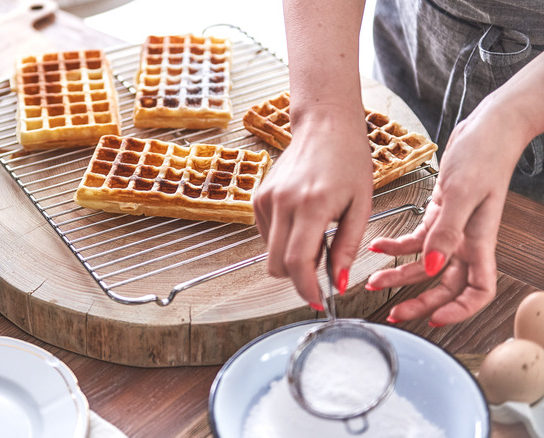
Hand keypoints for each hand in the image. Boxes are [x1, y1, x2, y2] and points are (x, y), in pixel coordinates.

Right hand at [253, 104, 371, 306]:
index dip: (306, 289)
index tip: (318, 301)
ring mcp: (265, 199)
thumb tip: (339, 283)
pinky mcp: (258, 197)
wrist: (325, 126)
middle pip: (277, 264)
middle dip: (298, 277)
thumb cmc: (349, 161)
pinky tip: (303, 220)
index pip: (297, 261)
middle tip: (323, 264)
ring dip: (292, 255)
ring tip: (317, 233)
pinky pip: (267, 235)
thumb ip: (347, 247)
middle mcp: (283, 202)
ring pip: (270, 251)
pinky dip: (284, 239)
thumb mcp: (361, 206)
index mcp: (312, 205)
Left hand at [366, 98, 523, 325]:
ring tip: (373, 283)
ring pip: (425, 265)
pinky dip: (396, 246)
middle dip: (419, 302)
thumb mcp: (462, 194)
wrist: (487, 128)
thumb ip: (446, 232)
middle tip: (393, 313)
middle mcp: (467, 241)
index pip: (479, 290)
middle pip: (445, 285)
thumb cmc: (484, 155)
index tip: (435, 320)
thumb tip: (430, 267)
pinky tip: (378, 247)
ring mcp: (453, 230)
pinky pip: (416, 240)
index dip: (460, 311)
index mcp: (479, 242)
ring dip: (399, 276)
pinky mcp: (441, 215)